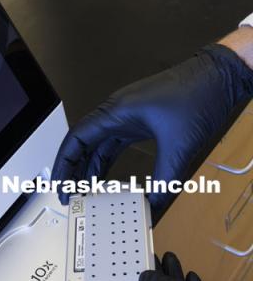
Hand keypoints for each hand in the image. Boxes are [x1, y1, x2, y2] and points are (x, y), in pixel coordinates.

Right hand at [52, 43, 252, 209]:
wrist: (220, 76)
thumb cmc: (199, 94)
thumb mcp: (180, 145)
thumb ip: (165, 180)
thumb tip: (154, 204)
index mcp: (116, 112)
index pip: (77, 140)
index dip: (64, 164)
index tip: (60, 184)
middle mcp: (115, 113)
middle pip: (82, 144)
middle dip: (72, 170)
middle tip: (68, 192)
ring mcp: (125, 117)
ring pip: (96, 146)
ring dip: (87, 168)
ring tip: (82, 191)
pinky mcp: (136, 122)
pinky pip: (112, 145)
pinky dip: (104, 163)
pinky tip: (103, 179)